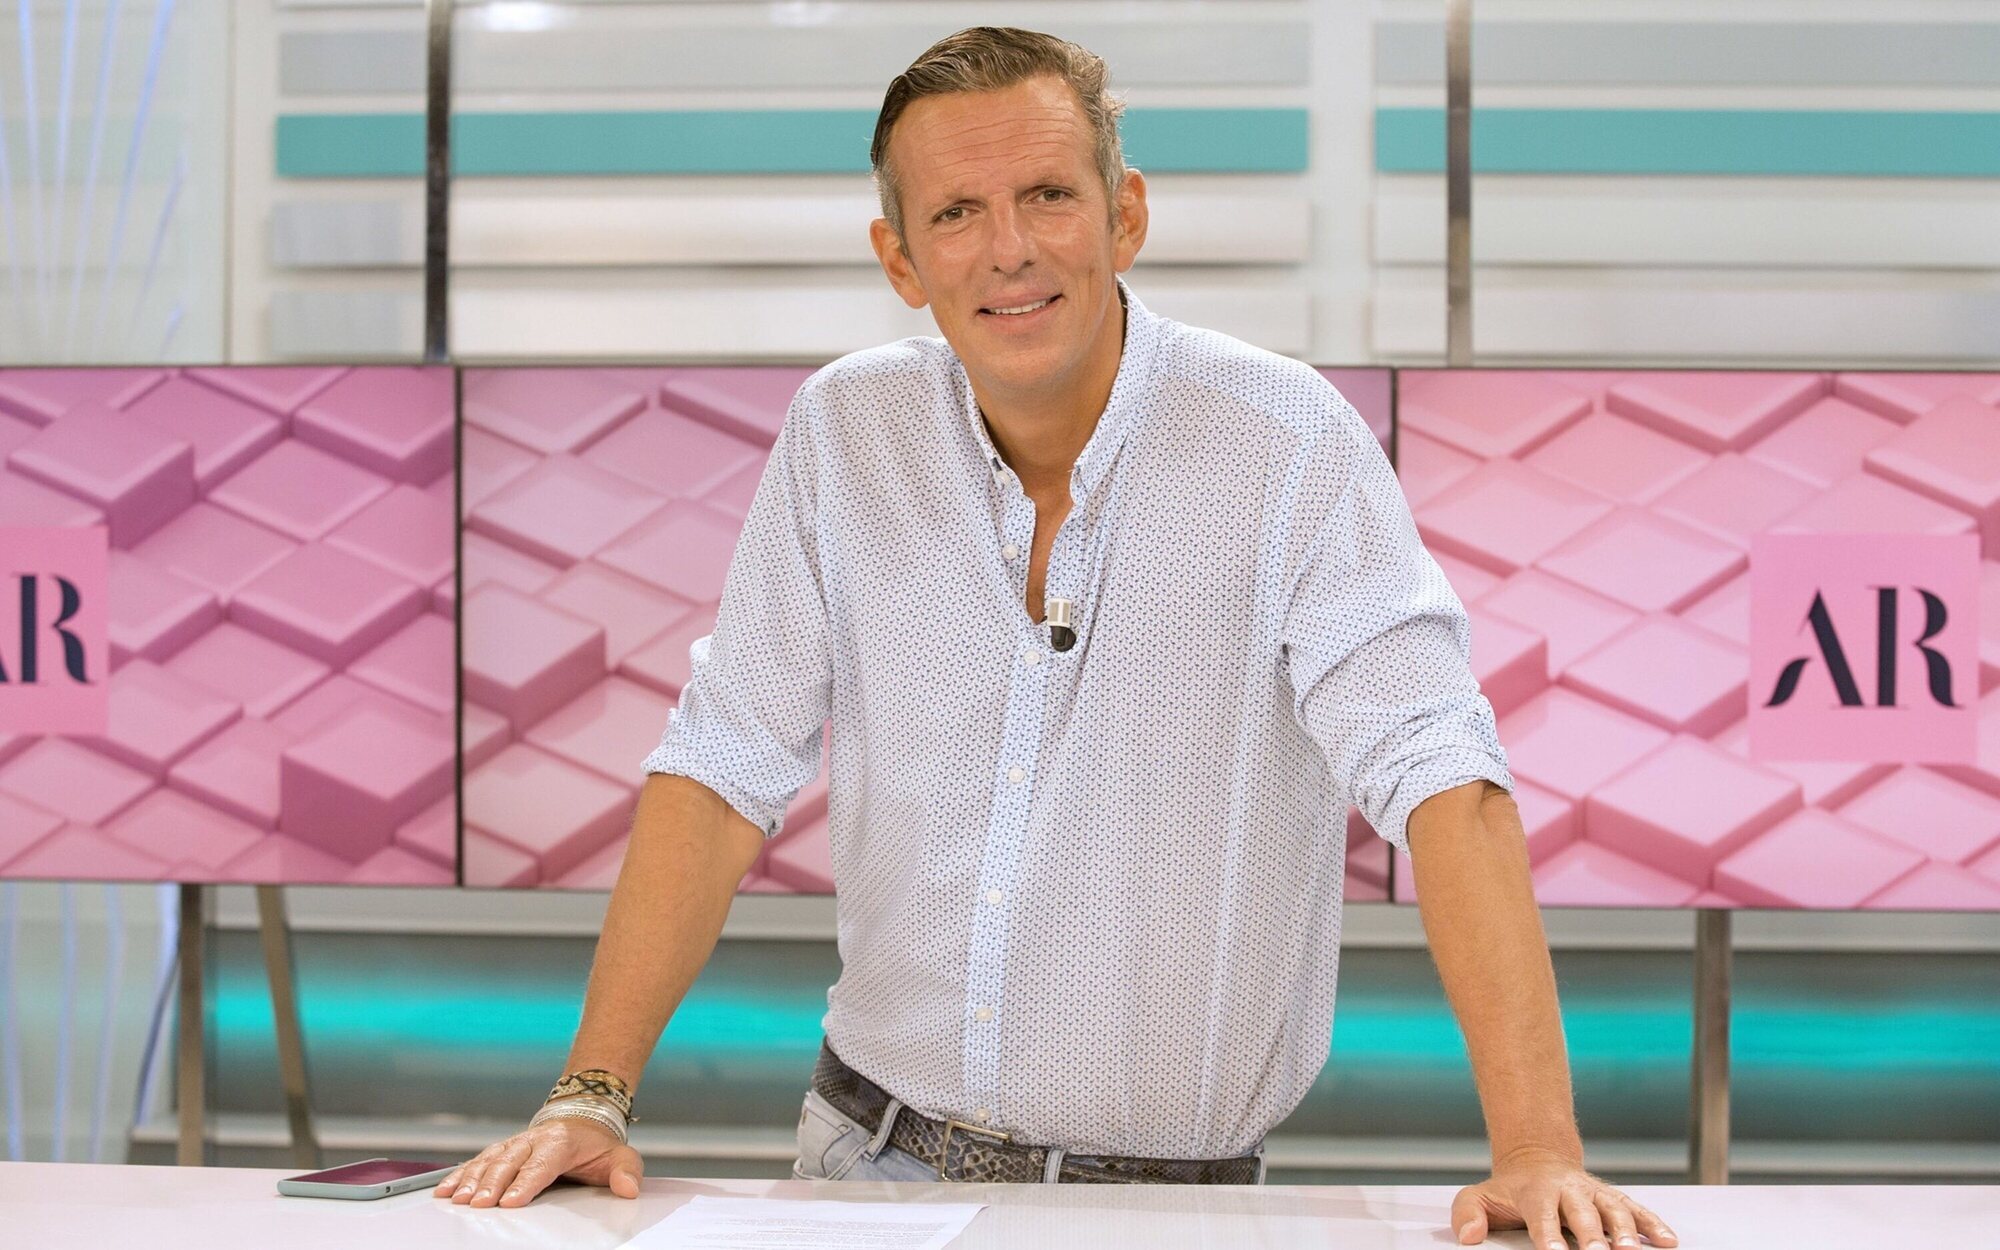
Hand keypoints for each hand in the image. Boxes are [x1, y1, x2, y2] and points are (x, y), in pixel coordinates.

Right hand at [432, 1117, 642, 1207]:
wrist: (582, 1118)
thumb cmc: (597, 1145)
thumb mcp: (620, 1156)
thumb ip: (626, 1172)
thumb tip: (628, 1189)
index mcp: (561, 1141)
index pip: (542, 1163)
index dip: (526, 1182)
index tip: (511, 1201)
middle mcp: (533, 1139)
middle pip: (509, 1161)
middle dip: (492, 1183)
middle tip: (479, 1205)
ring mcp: (514, 1144)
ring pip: (489, 1160)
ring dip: (472, 1179)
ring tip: (457, 1199)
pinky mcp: (501, 1150)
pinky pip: (477, 1161)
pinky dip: (459, 1174)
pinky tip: (444, 1190)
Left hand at [1450, 1148, 1677, 1247]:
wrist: (1537, 1159)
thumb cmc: (1509, 1190)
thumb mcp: (1479, 1196)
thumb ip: (1468, 1215)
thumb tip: (1469, 1238)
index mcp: (1536, 1191)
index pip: (1542, 1215)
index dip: (1549, 1236)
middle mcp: (1569, 1190)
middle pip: (1583, 1213)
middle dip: (1592, 1236)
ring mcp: (1595, 1193)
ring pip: (1614, 1209)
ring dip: (1626, 1230)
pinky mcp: (1614, 1198)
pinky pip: (1637, 1210)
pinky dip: (1654, 1224)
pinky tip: (1667, 1241)